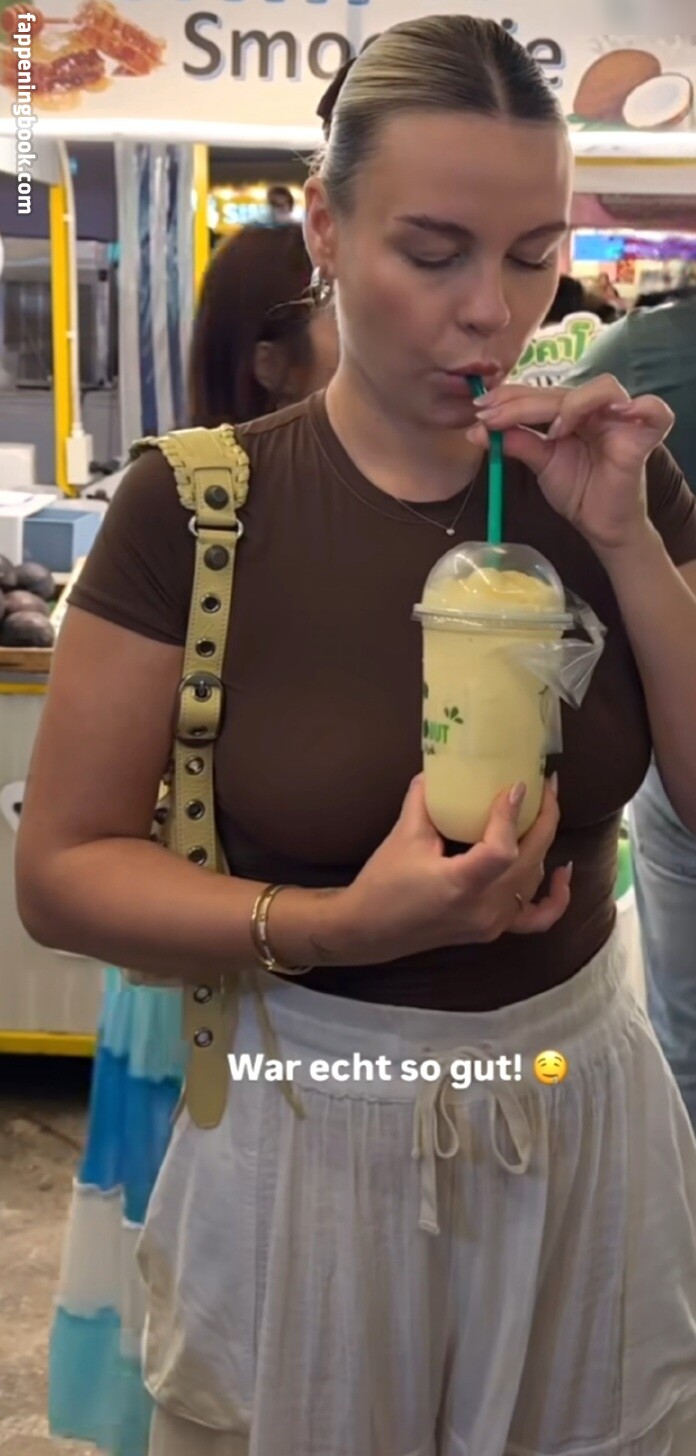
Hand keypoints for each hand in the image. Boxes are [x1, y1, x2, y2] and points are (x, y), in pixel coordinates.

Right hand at [330, 776, 571, 965]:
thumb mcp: (403, 835)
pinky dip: (557, 896)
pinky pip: (538, 917)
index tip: (517, 785)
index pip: (502, 850)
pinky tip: (563, 870)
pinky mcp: (494, 929)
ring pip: (534, 879)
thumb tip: (444, 767)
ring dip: (543, 843)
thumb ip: (426, 798)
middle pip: (530, 861)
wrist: (371, 930)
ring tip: (544, 810)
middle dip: (545, 818)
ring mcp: (493, 922)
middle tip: (548, 785)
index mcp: (460, 884)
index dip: (512, 816)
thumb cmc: (384, 883)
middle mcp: (484, 907)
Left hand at [467, 375, 673, 555]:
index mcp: (573, 411)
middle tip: (490, 416)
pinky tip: (613, 416)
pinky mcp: (641, 438)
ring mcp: (622, 420)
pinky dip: (639, 407)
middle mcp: (598, 409)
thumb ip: (517, 442)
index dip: (511, 398)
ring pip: (602, 389)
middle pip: (564, 391)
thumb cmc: (578, 491)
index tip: (480, 410)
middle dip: (524, 402)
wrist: (601, 527)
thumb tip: (477, 429)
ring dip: (572, 404)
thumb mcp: (541, 464)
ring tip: (552, 431)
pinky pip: (653, 410)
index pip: (542, 394)